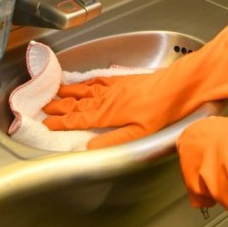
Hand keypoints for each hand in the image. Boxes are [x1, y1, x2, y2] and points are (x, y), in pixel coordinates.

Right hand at [43, 13, 227, 148]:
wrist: (185, 83)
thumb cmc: (167, 110)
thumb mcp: (142, 133)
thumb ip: (114, 141)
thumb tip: (89, 148)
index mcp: (111, 113)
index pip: (80, 119)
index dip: (62, 122)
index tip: (46, 124)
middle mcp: (110, 97)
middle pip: (79, 102)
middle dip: (60, 105)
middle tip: (42, 106)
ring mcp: (118, 86)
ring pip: (87, 89)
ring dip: (70, 91)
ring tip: (55, 91)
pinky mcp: (127, 79)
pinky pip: (100, 79)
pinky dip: (88, 80)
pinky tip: (85, 80)